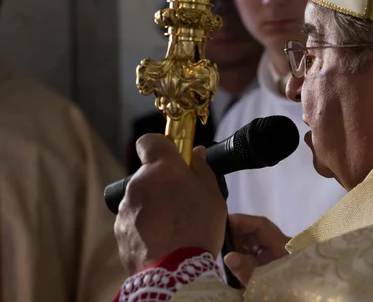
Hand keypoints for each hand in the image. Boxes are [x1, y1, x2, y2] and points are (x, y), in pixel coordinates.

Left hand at [114, 134, 226, 273]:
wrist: (175, 272)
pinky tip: (163, 238)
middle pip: (148, 173)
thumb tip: (196, 154)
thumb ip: (202, 170)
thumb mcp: (213, 196)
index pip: (150, 140)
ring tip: (174, 224)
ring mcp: (126, 208)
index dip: (162, 145)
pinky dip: (146, 224)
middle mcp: (138, 184)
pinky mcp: (120, 230)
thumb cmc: (198, 230)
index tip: (174, 156)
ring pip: (141, 197)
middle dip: (162, 181)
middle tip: (182, 198)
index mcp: (162, 169)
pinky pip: (134, 219)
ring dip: (154, 204)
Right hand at [224, 214, 290, 284]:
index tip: (225, 223)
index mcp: (283, 245)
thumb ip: (246, 269)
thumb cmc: (284, 288)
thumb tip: (228, 256)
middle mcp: (283, 245)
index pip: (262, 224)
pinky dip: (249, 253)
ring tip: (227, 249)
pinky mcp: (278, 263)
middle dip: (240, 233)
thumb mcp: (262, 281)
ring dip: (243, 243)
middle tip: (222, 239)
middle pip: (259, 231)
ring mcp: (281, 254)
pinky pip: (261, 252)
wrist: (298, 298)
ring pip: (259, 241)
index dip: (243, 221)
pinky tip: (238, 259)